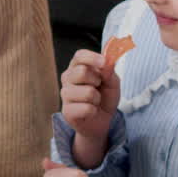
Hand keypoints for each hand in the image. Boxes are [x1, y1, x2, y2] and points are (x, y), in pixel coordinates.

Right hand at [60, 49, 119, 166]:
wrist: (101, 121)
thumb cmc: (104, 98)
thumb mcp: (112, 83)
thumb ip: (109, 72)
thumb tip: (107, 64)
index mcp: (77, 67)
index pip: (79, 56)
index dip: (92, 58)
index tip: (104, 63)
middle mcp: (67, 78)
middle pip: (81, 72)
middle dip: (97, 81)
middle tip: (98, 87)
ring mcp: (65, 95)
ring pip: (87, 92)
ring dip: (97, 98)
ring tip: (94, 101)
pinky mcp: (67, 111)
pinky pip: (86, 108)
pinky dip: (94, 110)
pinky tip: (90, 111)